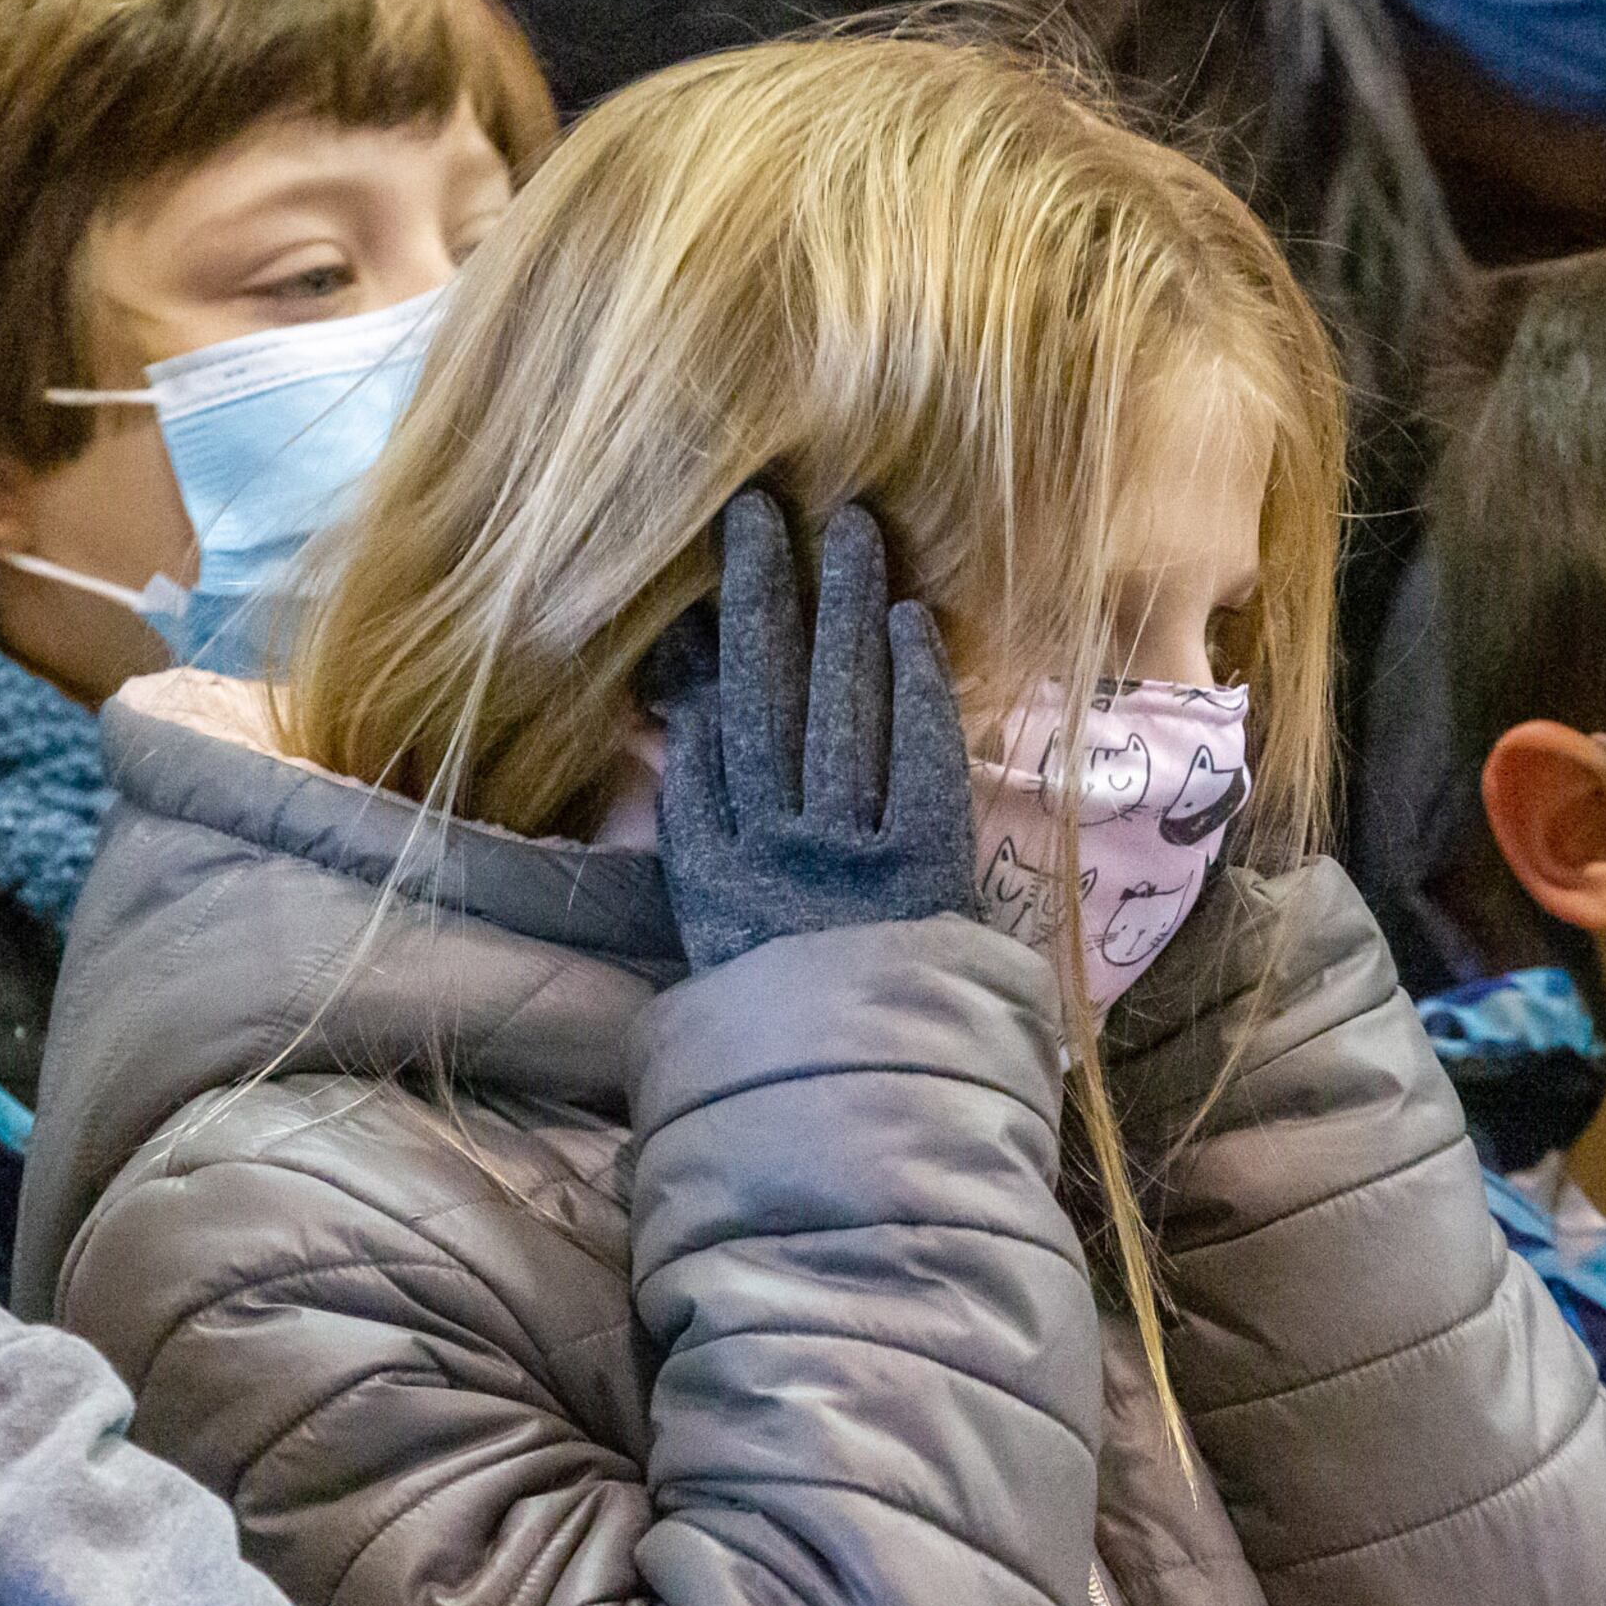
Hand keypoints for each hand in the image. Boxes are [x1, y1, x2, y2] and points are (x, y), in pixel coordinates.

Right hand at [647, 489, 975, 971]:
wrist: (865, 1095)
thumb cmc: (791, 1011)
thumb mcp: (714, 931)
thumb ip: (695, 831)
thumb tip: (682, 718)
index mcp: (714, 875)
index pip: (704, 745)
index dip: (697, 657)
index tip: (698, 585)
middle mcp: (772, 852)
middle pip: (765, 702)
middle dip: (761, 600)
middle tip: (761, 510)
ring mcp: (846, 855)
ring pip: (836, 712)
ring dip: (841, 614)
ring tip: (851, 529)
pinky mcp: (922, 863)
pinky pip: (914, 760)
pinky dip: (911, 689)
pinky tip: (906, 622)